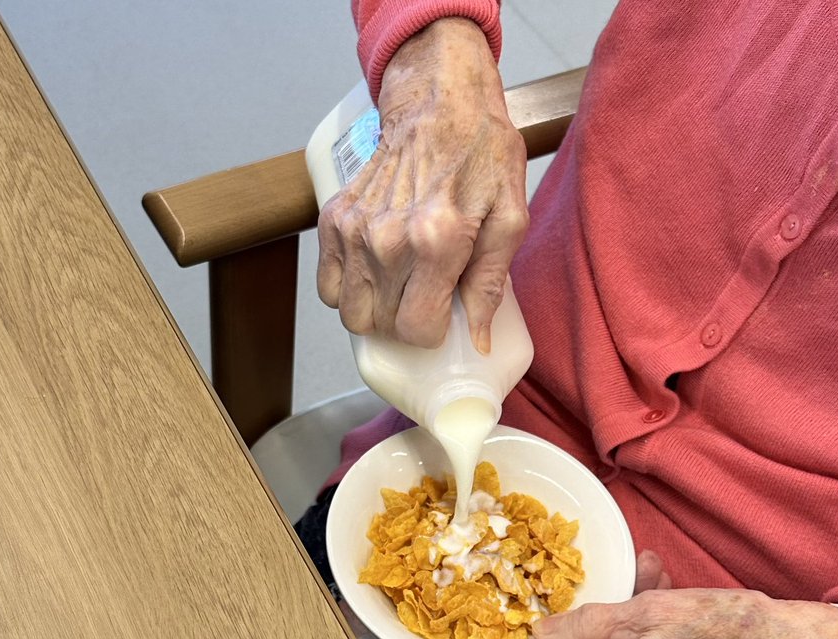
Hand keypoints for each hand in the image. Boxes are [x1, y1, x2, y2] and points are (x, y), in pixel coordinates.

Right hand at [317, 18, 528, 351]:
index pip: (416, 330)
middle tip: (424, 296)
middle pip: (381, 326)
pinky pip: (329, 287)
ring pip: (350, 314)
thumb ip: (491, 284)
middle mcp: (387, 239)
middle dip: (405, 322)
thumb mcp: (508, 218)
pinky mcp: (333, 220)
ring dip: (375, 311)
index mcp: (435, 241)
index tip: (444, 314)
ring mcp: (354, 230)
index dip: (434, 333)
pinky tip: (375, 272)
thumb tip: (479, 340)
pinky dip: (349, 289)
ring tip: (399, 287)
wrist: (438, 101)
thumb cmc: (479, 154)